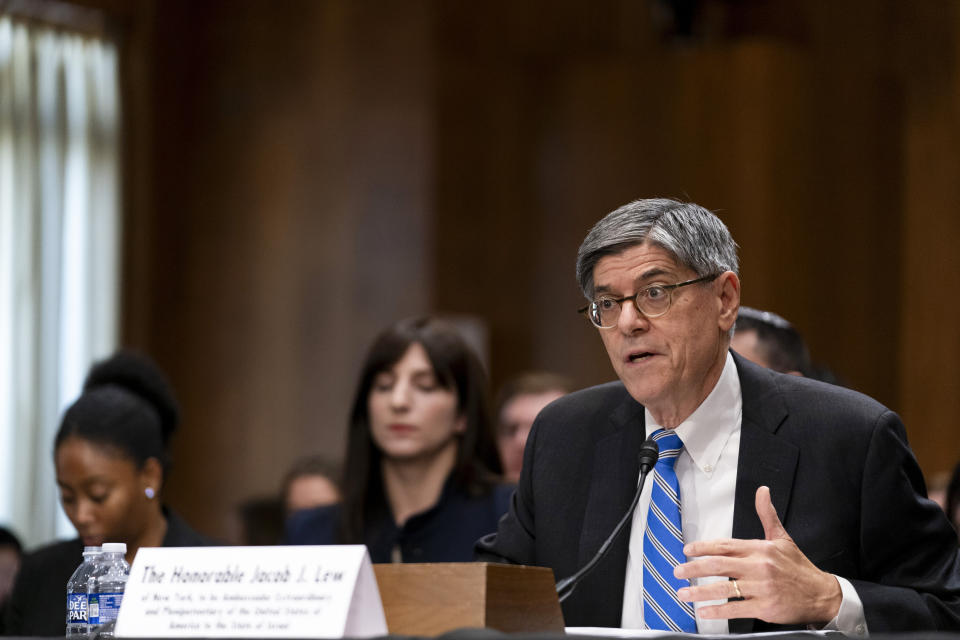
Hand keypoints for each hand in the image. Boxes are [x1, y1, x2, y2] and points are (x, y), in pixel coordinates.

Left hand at [674, 486, 841, 624]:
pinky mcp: (765, 607)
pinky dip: (717, 610)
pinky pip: (736, 608)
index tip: (687, 550)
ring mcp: (761, 588)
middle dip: (694, 569)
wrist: (821, 594)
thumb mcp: (782, 538)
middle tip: (678, 571)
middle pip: (718, 565)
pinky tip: (704, 611)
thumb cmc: (798, 567)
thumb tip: (762, 491)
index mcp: (759, 549)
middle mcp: (758, 567)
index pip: (725, 545)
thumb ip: (767, 514)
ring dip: (700, 592)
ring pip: (724, 588)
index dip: (703, 547)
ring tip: (683, 593)